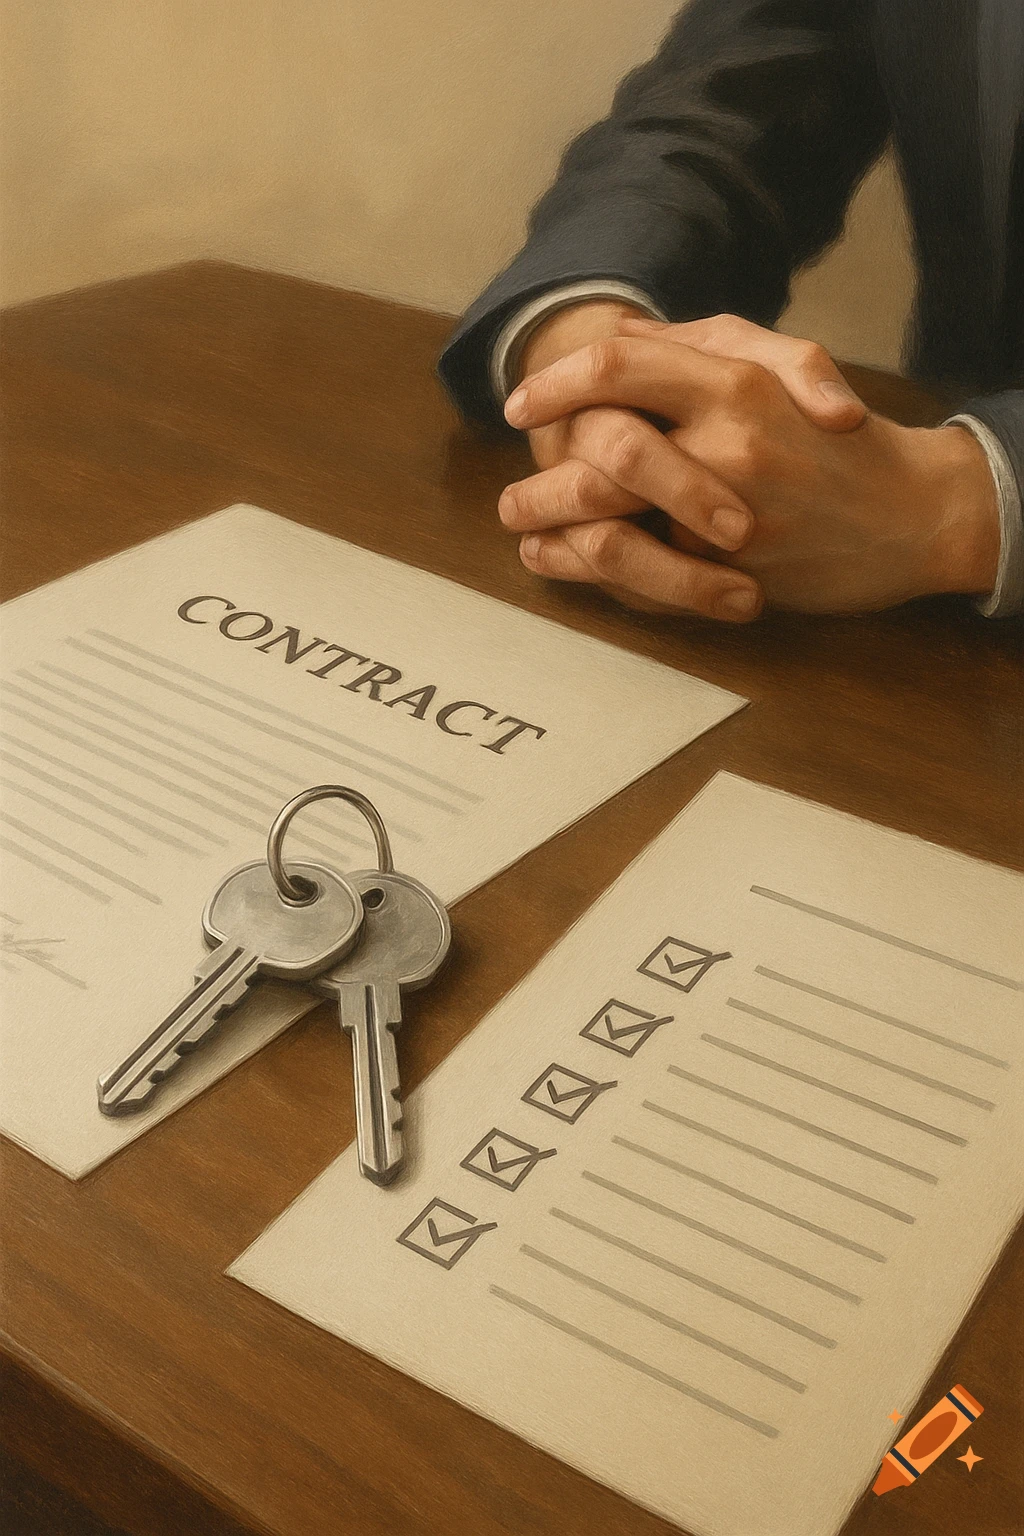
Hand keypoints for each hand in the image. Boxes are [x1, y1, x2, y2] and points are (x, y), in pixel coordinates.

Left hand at [503, 334, 999, 615]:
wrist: (913, 511)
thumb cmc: (837, 436)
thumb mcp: (778, 365)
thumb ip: (697, 349)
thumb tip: (623, 336)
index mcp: (733, 377)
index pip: (617, 365)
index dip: (556, 385)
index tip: (518, 407)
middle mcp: (728, 441)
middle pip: (599, 453)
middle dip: (541, 483)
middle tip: (509, 499)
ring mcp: (731, 514)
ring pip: (611, 529)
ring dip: (556, 537)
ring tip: (527, 541)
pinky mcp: (736, 573)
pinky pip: (646, 581)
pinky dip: (602, 580)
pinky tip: (573, 572)